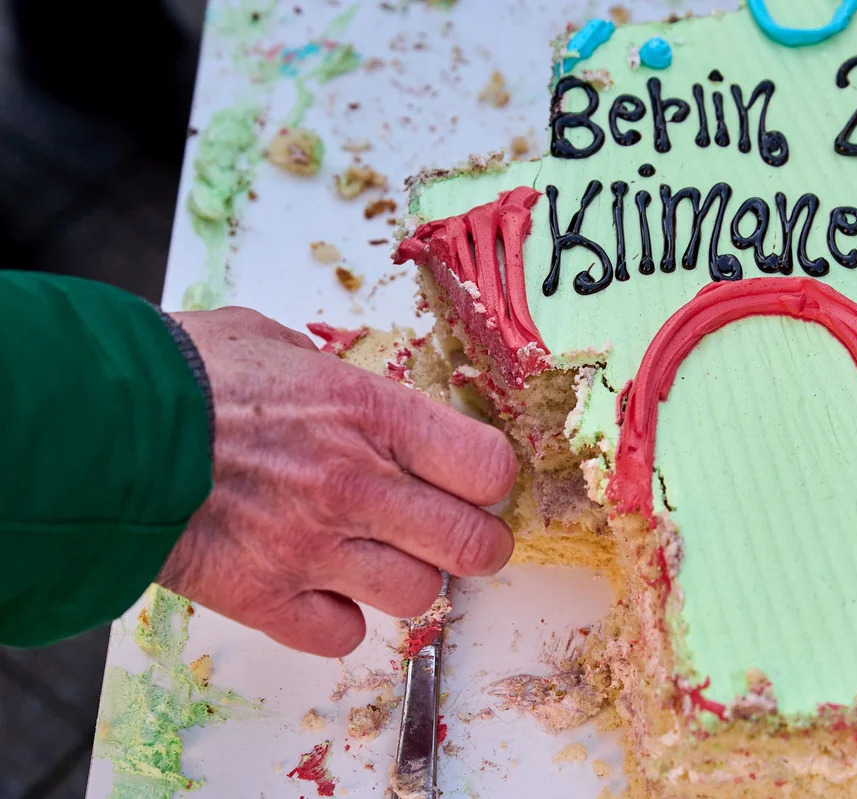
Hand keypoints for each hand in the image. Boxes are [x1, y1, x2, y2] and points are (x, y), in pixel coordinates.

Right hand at [158, 307, 517, 656]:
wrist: (100, 428)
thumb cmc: (188, 373)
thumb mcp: (282, 345)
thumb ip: (340, 376)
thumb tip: (365, 390)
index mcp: (371, 413)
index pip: (488, 468)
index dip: (491, 480)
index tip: (477, 480)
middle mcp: (357, 485)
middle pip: (474, 545)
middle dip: (478, 544)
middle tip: (460, 535)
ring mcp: (314, 547)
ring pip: (419, 596)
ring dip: (407, 579)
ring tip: (375, 555)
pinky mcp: (266, 597)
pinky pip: (344, 636)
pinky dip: (341, 619)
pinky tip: (321, 587)